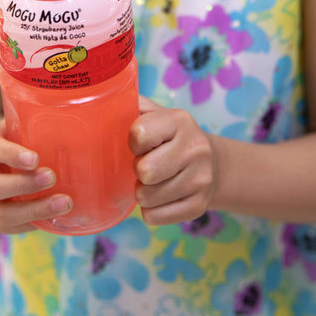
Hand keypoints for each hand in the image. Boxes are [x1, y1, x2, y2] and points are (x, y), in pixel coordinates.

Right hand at [0, 119, 72, 233]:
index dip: (10, 155)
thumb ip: (39, 118)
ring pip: (1, 214)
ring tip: (65, 202)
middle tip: (52, 177)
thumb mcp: (21, 123)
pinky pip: (11, 228)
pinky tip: (58, 218)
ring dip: (34, 210)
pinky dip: (35, 224)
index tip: (35, 158)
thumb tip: (86, 109)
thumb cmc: (18, 138)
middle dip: (22, 185)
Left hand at [129, 97, 218, 225]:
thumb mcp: (157, 115)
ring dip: (142, 192)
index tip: (139, 145)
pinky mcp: (199, 206)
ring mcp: (201, 179)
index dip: (133, 143)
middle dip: (138, 171)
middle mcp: (195, 148)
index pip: (139, 134)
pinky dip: (151, 211)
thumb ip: (133, 105)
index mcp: (179, 121)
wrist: (213, 165)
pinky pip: (155, 217)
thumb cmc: (171, 139)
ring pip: (147, 198)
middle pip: (145, 171)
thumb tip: (102, 99)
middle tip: (145, 166)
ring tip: (153, 182)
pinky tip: (160, 198)